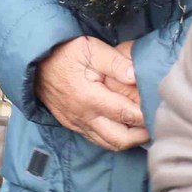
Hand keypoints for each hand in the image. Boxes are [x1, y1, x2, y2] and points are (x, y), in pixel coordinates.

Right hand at [35, 36, 146, 151]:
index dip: (146, 115)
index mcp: (89, 98)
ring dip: (129, 140)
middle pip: (121, 140)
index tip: (159, 109)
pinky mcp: (71, 124)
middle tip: (155, 123)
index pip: (127, 115)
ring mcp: (76, 123)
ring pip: (110, 144)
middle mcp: (83, 116)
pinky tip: (122, 127)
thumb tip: (136, 75)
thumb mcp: (88, 48)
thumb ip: (114, 61)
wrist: (33, 62)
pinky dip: (113, 138)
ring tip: (143, 128)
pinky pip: (97, 139)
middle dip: (142, 135)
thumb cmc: (62, 52)